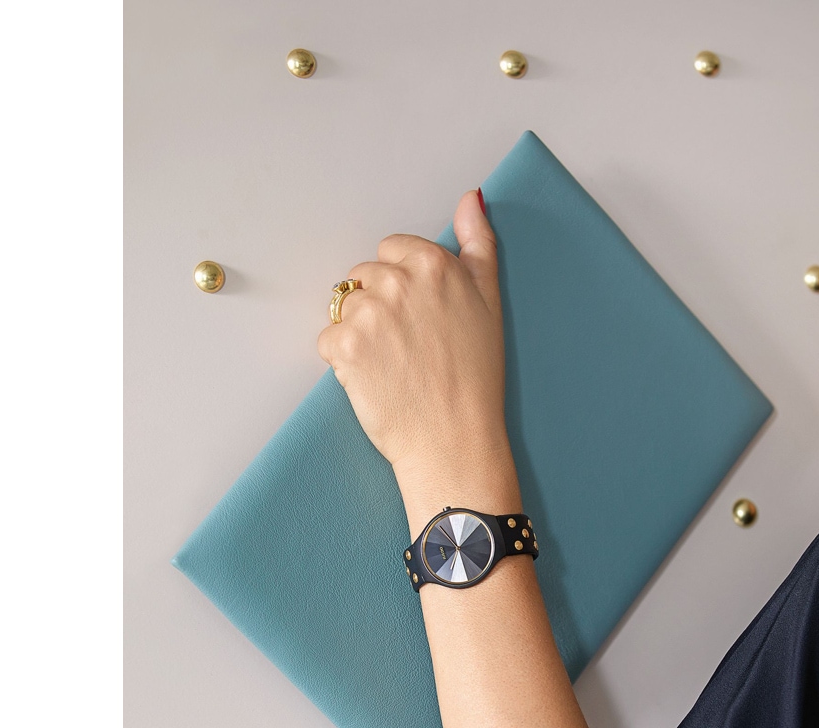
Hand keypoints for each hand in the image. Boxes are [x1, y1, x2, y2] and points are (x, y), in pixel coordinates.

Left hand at [317, 189, 509, 483]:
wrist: (454, 439)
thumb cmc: (475, 379)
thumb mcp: (489, 303)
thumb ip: (478, 244)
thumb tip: (471, 198)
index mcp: (434, 264)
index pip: (392, 250)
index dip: (403, 285)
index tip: (420, 317)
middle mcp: (398, 281)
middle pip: (364, 278)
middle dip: (379, 307)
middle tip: (409, 348)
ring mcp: (368, 313)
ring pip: (345, 308)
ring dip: (360, 333)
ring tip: (392, 365)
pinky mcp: (344, 345)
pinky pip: (328, 340)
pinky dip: (344, 361)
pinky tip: (375, 379)